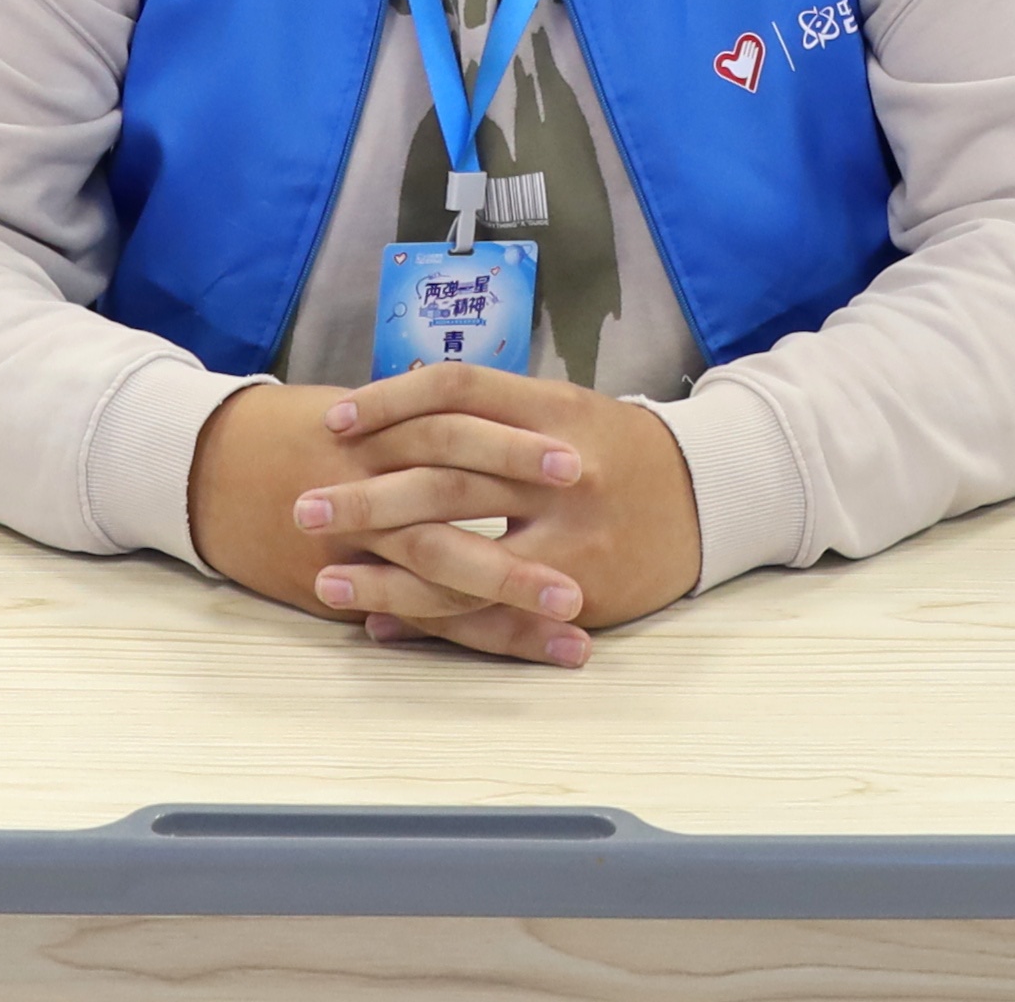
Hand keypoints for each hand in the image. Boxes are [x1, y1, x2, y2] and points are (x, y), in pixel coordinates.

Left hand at [187, 365, 702, 664]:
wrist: (710, 496)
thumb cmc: (618, 450)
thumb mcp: (562, 409)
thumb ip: (489, 412)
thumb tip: (392, 418)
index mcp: (550, 406)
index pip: (454, 390)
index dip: (388, 403)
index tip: (334, 421)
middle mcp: (560, 465)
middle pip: (445, 475)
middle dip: (368, 496)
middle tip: (304, 509)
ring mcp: (571, 532)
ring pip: (463, 553)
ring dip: (387, 573)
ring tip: (326, 581)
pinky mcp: (580, 589)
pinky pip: (494, 610)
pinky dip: (434, 620)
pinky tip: (386, 625)